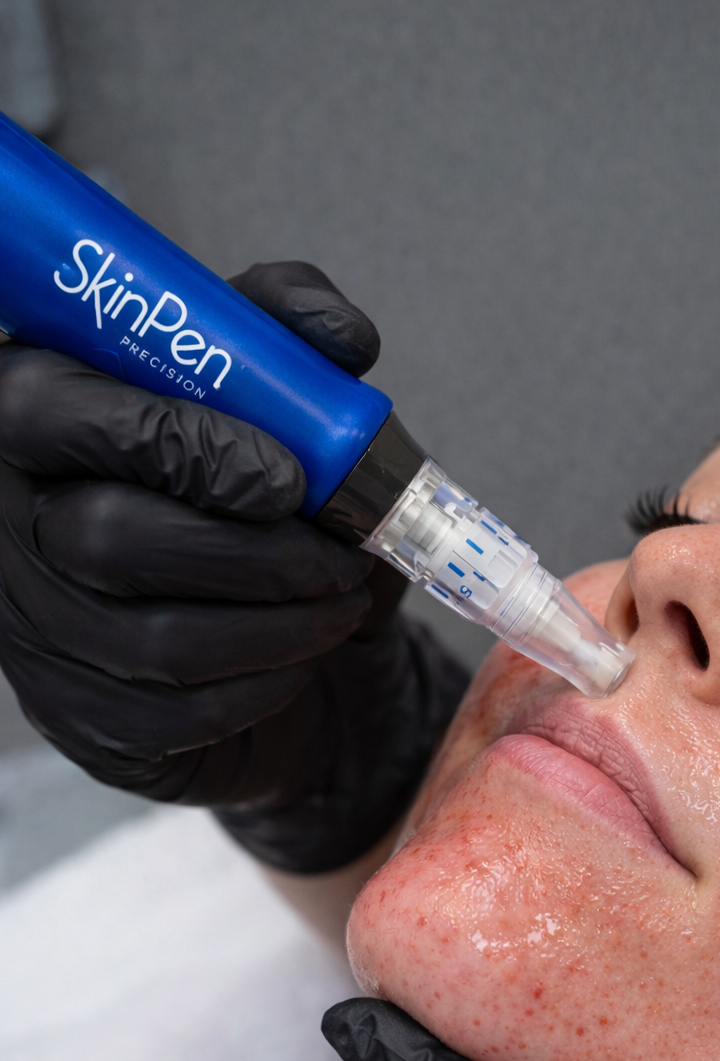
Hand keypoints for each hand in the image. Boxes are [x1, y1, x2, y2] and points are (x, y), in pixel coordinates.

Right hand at [0, 263, 467, 870]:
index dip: (173, 444)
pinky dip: (270, 682)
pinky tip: (308, 650)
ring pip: (156, 642)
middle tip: (341, 555)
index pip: (48, 414)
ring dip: (282, 623)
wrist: (264, 623)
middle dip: (254, 553)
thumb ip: (290, 338)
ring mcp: (38, 636)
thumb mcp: (270, 390)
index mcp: (35, 417)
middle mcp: (12, 527)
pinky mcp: (85, 722)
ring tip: (345, 596)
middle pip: (106, 540)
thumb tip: (342, 338)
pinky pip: (182, 715)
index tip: (288, 477)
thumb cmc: (258, 492)